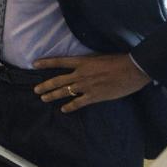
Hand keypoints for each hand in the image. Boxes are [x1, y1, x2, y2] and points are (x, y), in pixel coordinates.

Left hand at [32, 54, 150, 112]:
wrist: (132, 69)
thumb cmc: (119, 61)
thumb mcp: (100, 57)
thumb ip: (89, 62)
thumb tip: (83, 66)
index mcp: (83, 61)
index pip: (60, 61)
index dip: (46, 62)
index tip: (34, 64)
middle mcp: (81, 74)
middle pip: (58, 80)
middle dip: (45, 85)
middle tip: (35, 90)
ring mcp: (86, 86)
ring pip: (65, 91)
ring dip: (53, 95)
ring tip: (43, 98)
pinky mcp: (94, 96)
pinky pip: (78, 103)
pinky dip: (70, 106)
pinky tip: (63, 110)